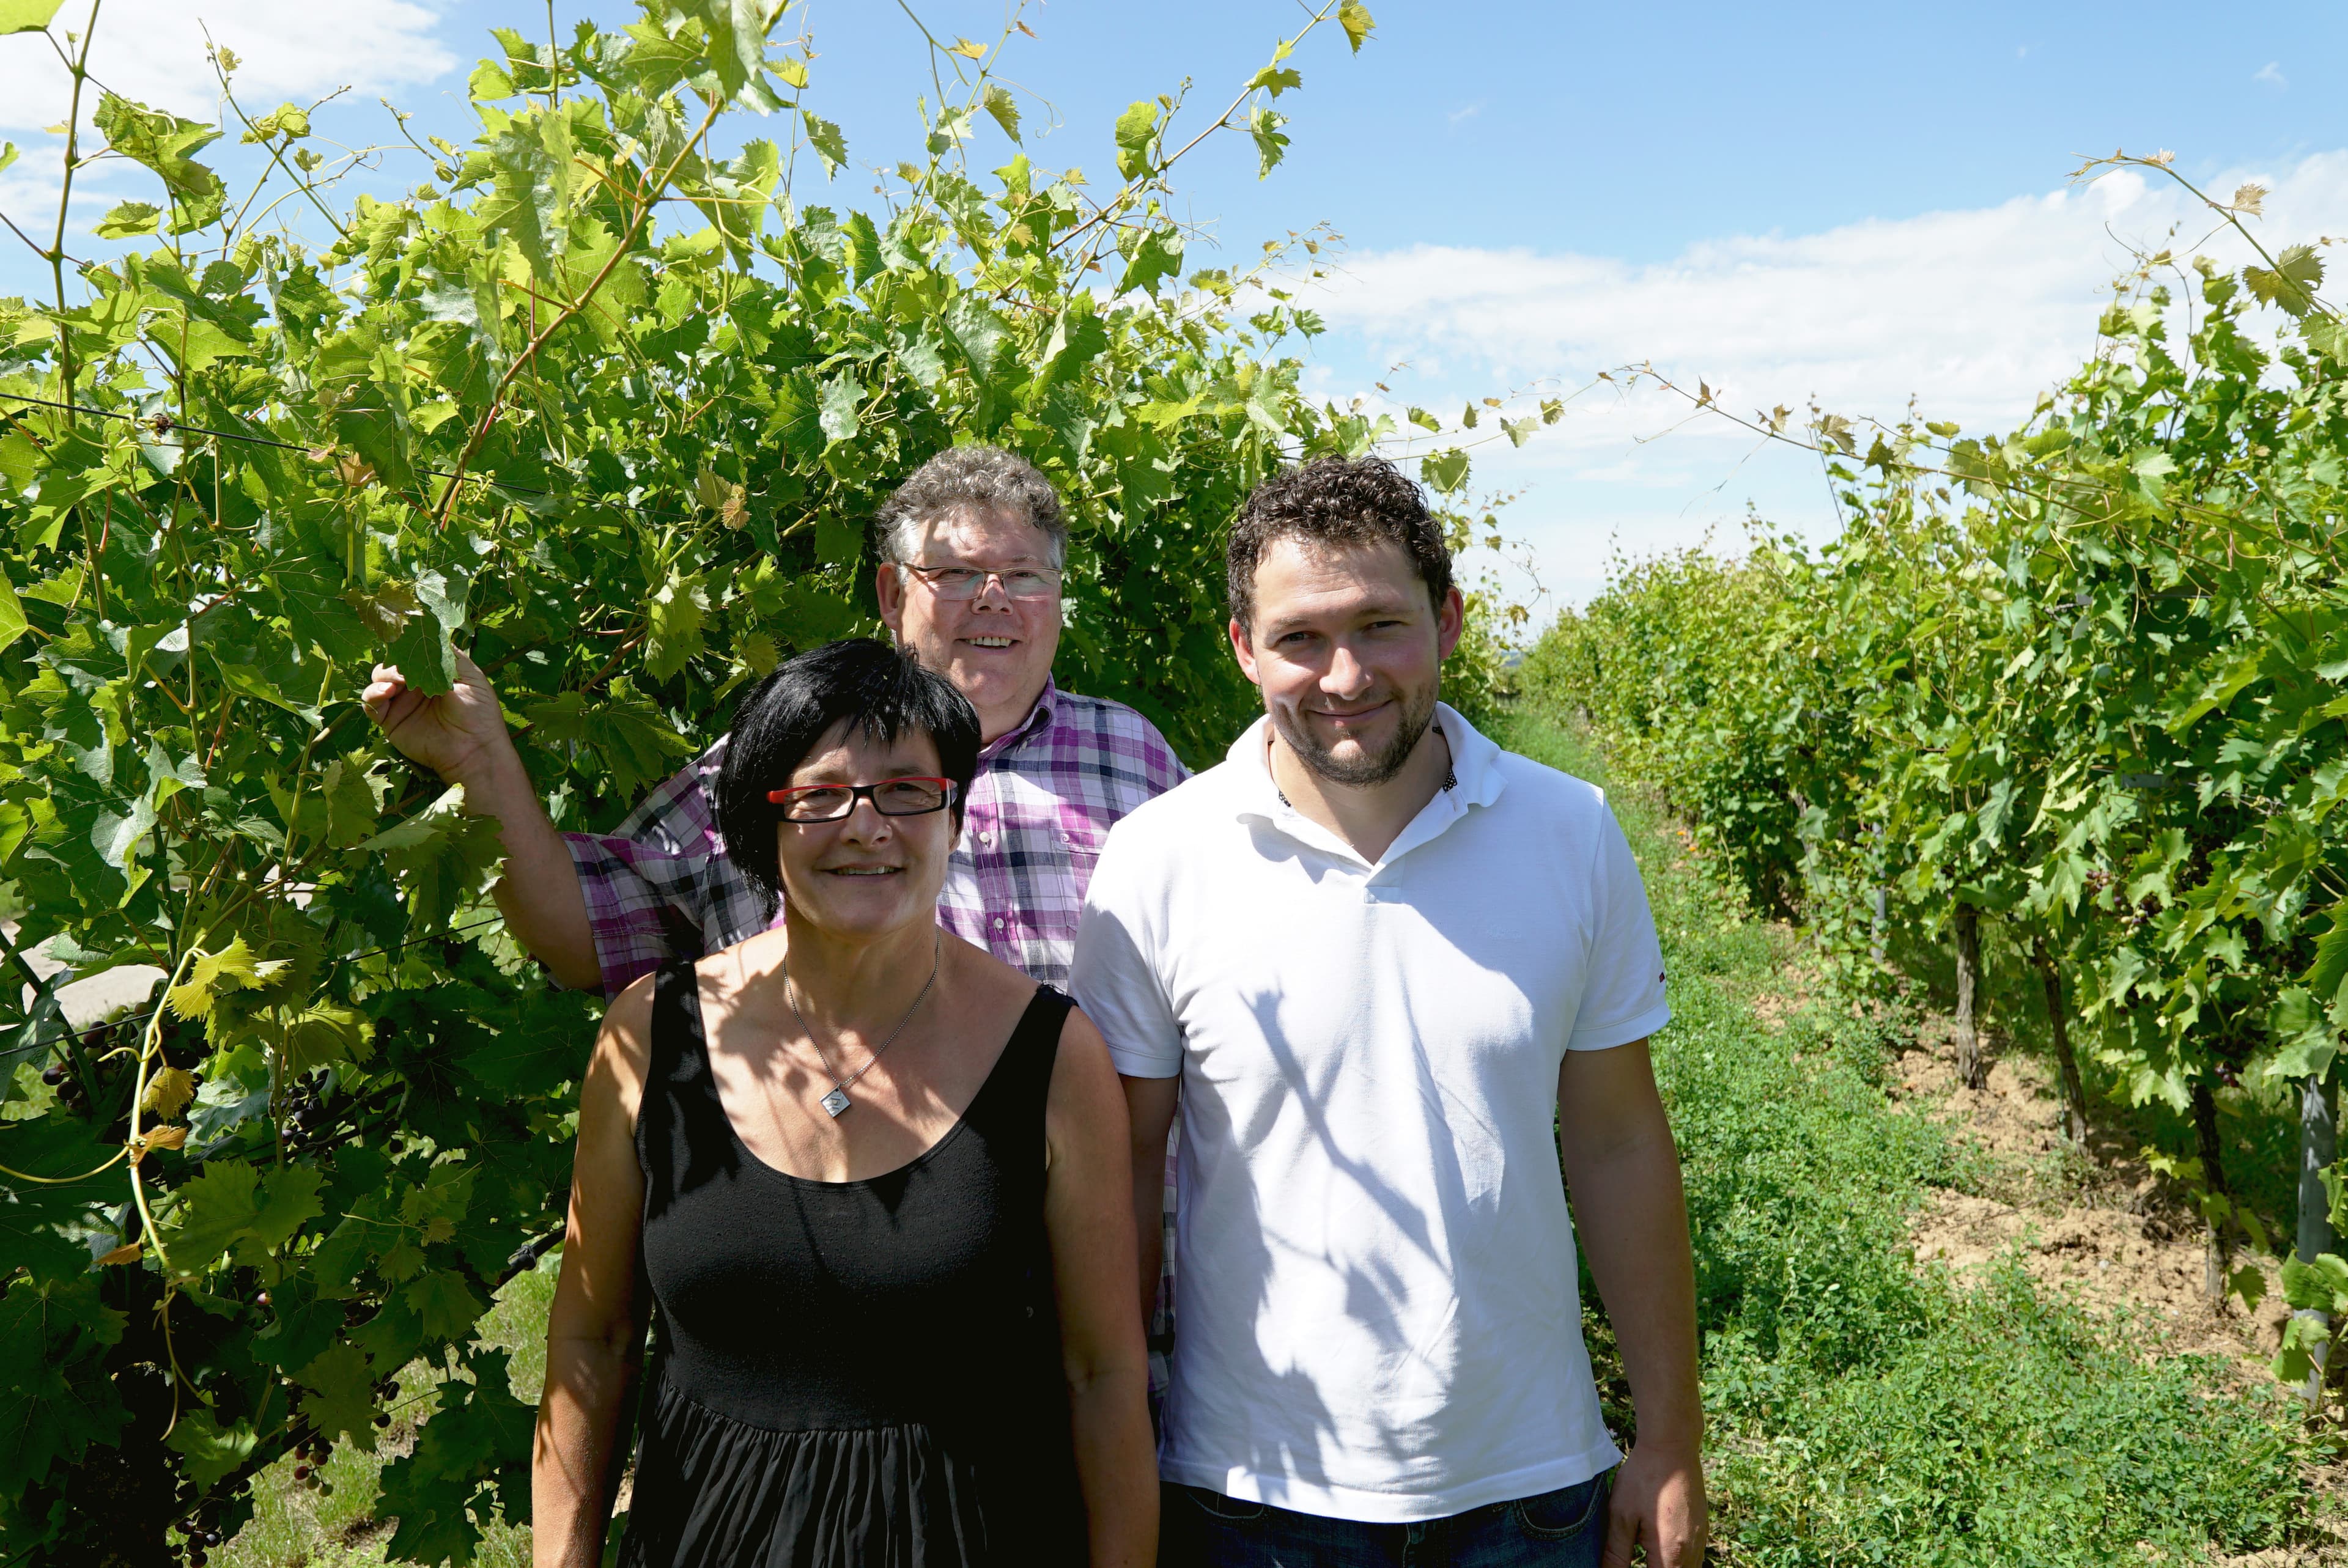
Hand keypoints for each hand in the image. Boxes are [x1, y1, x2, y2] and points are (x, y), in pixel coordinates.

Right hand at [362, 647, 518, 791]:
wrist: (474, 750)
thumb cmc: (479, 714)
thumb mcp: (471, 678)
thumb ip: (450, 656)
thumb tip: (432, 631)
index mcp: (432, 672)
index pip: (412, 651)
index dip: (407, 644)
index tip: (407, 639)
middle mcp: (413, 684)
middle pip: (391, 662)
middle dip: (395, 660)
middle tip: (406, 667)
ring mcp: (400, 701)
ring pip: (377, 679)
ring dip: (383, 675)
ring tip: (398, 682)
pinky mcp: (389, 720)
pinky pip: (370, 704)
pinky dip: (372, 695)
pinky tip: (386, 693)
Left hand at [1603, 1440, 1705, 1566]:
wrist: (1672, 1446)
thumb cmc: (1643, 1478)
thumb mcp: (1621, 1516)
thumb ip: (1616, 1554)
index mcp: (1671, 1555)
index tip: (1627, 1562)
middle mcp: (1691, 1553)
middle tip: (1634, 1557)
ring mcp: (1700, 1540)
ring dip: (1665, 1567)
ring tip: (1645, 1555)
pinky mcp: (1702, 1529)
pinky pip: (1692, 1558)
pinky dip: (1676, 1560)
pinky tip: (1658, 1546)